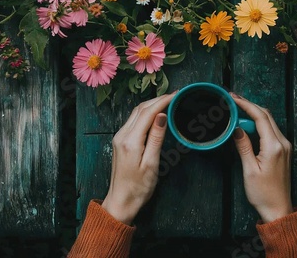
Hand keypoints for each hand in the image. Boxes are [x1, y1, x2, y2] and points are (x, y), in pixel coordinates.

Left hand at [102, 93, 174, 224]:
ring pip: (136, 113)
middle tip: (175, 95)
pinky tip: (155, 113)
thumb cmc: (139, 187)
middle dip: (157, 99)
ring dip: (151, 104)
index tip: (176, 94)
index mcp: (130, 141)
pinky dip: (145, 113)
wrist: (121, 201)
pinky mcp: (120, 141)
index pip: (147, 113)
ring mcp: (119, 137)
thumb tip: (162, 115)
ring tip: (168, 101)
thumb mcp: (151, 163)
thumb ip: (156, 137)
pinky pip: (133, 121)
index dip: (163, 101)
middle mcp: (122, 135)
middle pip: (140, 109)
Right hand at [231, 93, 292, 222]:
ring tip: (237, 109)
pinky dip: (259, 123)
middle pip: (266, 115)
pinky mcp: (283, 151)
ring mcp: (285, 146)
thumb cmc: (263, 193)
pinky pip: (271, 130)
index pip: (260, 117)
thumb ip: (243, 146)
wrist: (278, 209)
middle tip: (233, 100)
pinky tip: (248, 124)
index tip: (233, 98)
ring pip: (269, 121)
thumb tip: (237, 128)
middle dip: (250, 105)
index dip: (246, 104)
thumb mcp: (249, 170)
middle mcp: (283, 143)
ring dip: (254, 113)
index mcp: (274, 146)